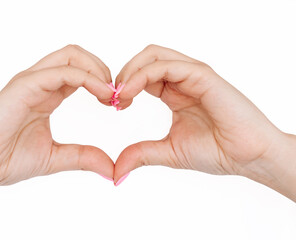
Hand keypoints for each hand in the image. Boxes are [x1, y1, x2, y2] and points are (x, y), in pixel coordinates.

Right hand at [0, 45, 114, 198]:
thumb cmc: (5, 159)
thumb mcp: (55, 158)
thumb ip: (83, 158)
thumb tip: (111, 169)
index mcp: (48, 94)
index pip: (81, 73)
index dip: (103, 84)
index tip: (117, 104)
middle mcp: (41, 82)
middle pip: (79, 56)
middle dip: (104, 70)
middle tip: (117, 96)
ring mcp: (32, 81)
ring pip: (72, 55)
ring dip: (98, 70)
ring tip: (110, 94)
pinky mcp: (25, 85)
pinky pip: (63, 71)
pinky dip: (88, 78)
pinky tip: (101, 95)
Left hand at [113, 44, 295, 199]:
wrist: (247, 157)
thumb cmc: (216, 151)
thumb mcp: (168, 152)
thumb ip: (141, 154)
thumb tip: (116, 171)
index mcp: (174, 93)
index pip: (142, 76)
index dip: (123, 86)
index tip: (113, 106)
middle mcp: (182, 79)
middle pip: (144, 59)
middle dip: (123, 74)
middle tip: (113, 98)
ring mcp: (192, 75)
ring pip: (153, 55)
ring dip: (130, 71)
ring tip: (120, 94)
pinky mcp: (202, 76)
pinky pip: (167, 65)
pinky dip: (143, 74)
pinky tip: (130, 92)